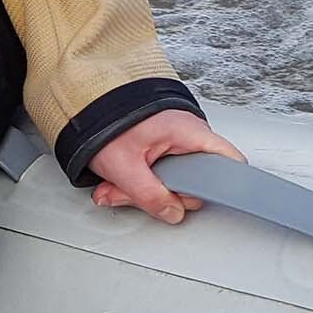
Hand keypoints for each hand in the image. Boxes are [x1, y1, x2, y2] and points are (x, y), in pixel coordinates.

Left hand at [86, 110, 246, 224]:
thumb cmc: (103, 120)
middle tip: (129, 192)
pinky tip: (116, 182)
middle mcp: (188, 133)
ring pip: (172, 179)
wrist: (83, 98)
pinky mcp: (161, 145)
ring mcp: (175, 139)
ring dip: (142, 188)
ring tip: (115, 185)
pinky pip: (159, 171)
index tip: (199, 200)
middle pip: (194, 181)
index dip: (222, 187)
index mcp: (189, 132)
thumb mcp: (124, 166)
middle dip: (160, 193)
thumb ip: (151, 195)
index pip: (229, 162)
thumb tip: (173, 213)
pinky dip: (137, 178)